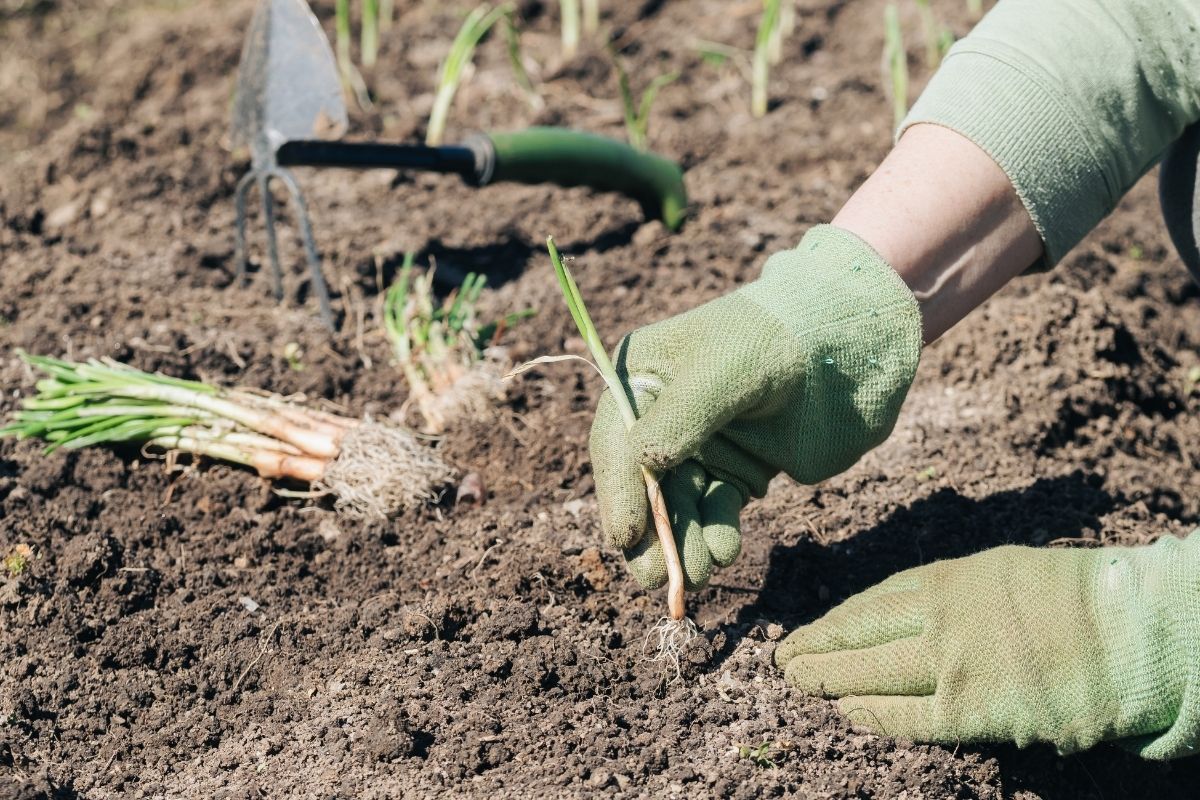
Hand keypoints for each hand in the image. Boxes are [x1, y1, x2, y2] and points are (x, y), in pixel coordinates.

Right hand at [588, 225, 921, 589]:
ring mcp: (699, 446)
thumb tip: (643, 464)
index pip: (616, 443)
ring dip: (684, 543)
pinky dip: (716, 534)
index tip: (626, 537)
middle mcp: (660, 416)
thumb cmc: (776, 340)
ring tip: (701, 572)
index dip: (618, 492)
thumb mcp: (722, 370)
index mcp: (640, 378)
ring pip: (678, 507)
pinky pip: (715, 511)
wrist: (845, 345)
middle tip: (656, 579)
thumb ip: (680, 417)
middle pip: (641, 485)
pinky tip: (726, 550)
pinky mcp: (735, 470)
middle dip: (650, 533)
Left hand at [775, 536, 1199, 757]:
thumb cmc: (1077, 598)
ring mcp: (950, 662)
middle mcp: (938, 616)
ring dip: (826, 678)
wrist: (1128, 631)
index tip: (812, 629)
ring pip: (870, 672)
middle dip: (815, 645)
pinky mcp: (970, 709)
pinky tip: (847, 712)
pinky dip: (873, 715)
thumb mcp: (1003, 571)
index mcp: (948, 578)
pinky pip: (908, 716)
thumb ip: (956, 592)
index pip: (875, 601)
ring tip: (796, 681)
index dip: (838, 619)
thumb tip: (919, 612)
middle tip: (782, 657)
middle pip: (858, 633)